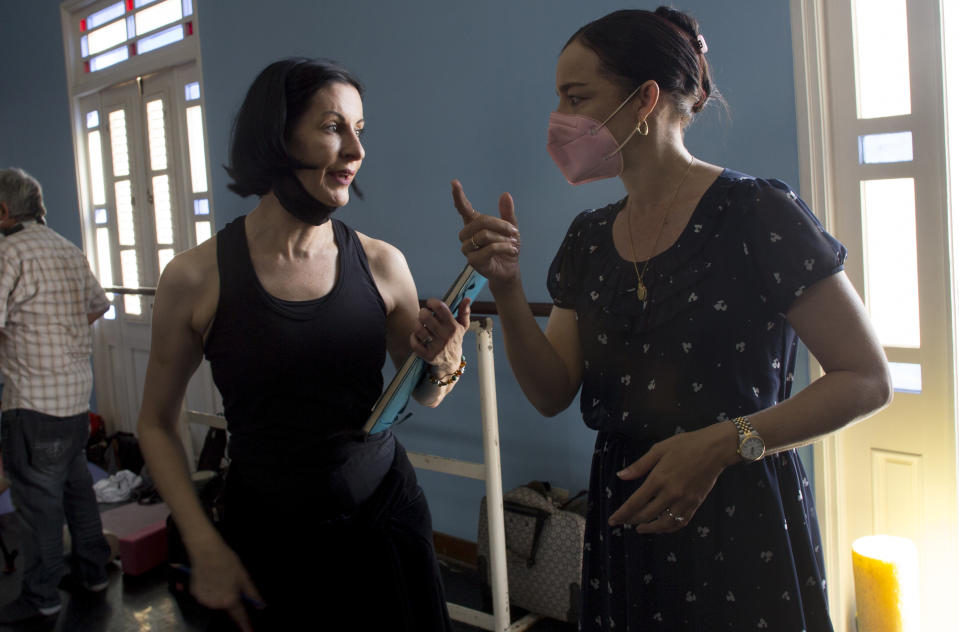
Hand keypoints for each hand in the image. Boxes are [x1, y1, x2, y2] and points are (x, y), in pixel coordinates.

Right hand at [190, 537, 263, 630]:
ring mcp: (204, 600)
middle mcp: (216, 603)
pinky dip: (209, 590)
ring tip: (219, 577)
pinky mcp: (195, 594)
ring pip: (216, 601)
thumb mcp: (244, 577)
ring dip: (219, 595)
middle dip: (230, 598)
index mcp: (230, 600)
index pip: (240, 616)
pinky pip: (206, 596)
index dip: (245, 625)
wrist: (206, 551)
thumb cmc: (228, 562)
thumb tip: (261, 605)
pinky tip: (211, 578)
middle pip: (226, 606)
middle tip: (229, 582)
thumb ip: (252, 593)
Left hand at [411, 296, 470, 375]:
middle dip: (422, 312)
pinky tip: (417, 335)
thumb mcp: (462, 326)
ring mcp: (436, 347)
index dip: (432, 302)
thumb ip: (464, 312)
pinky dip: (413, 337)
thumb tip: (466, 299)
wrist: (451, 362)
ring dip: (417, 324)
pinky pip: (415, 343)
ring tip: (420, 324)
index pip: (440, 308)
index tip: (430, 303)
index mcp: (453, 327)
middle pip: (426, 317)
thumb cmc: (454, 340)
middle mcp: (445, 337)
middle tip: (424, 314)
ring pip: (419, 329)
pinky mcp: (428, 356)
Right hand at [452, 180, 520, 285]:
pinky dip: (504, 248)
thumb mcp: (510, 228)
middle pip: (480, 222)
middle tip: (514, 231)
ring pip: (485, 235)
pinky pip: (489, 249)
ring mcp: (468, 249)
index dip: (458, 196)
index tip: (454, 182)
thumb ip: (507, 213)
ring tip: (512, 243)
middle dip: (500, 225)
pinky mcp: (473, 261)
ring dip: (503, 238)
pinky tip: (512, 250)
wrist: (509, 269)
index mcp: (474, 224)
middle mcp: (467, 235)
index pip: (463, 208)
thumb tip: (505, 195)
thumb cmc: (506, 247)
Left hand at [607, 424, 732, 533]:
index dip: (622, 514)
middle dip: (632, 521)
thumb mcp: (658, 449)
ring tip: (640, 528)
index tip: (612, 521)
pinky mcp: (695, 504)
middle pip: (647, 515)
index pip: (635, 503)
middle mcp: (671, 493)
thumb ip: (639, 466)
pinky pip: (680, 522)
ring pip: (664, 523)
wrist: (715, 449)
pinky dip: (669, 528)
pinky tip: (661, 526)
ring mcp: (685, 501)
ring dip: (650, 529)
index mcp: (659, 479)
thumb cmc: (686, 445)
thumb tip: (620, 476)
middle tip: (624, 522)